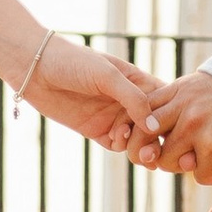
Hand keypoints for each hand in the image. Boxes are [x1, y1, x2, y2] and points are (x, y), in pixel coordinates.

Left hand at [21, 33, 164, 151]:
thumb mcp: (107, 75)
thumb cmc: (73, 62)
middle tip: (154, 147)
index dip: (173, 116)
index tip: (176, 128)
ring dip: (141, 146)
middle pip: (153, 125)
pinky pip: (117, 145)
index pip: (165, 102)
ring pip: (137, 139)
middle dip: (157, 138)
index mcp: (137, 82)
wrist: (35, 69)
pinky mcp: (95, 130)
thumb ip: (133, 98)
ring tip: (139, 149)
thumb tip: (153, 125)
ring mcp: (112, 116)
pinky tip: (117, 141)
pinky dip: (122, 147)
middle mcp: (127, 101)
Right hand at [141, 69, 211, 211]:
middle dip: (184, 162)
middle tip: (201, 153)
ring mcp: (183, 104)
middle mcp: (194, 125)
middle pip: (167, 160)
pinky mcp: (177, 88)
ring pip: (148, 136)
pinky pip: (148, 109)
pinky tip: (155, 128)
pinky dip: (146, 121)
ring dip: (157, 144)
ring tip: (171, 144)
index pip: (197, 176)